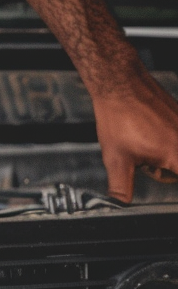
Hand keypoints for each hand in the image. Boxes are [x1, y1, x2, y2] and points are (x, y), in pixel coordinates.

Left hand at [92, 70, 177, 202]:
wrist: (119, 83)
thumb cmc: (119, 116)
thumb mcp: (117, 158)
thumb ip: (121, 187)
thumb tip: (120, 205)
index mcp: (177, 155)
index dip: (169, 177)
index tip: (161, 172)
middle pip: (176, 168)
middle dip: (165, 170)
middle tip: (148, 161)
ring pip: (176, 153)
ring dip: (167, 156)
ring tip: (145, 144)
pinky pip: (176, 138)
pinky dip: (167, 142)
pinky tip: (148, 132)